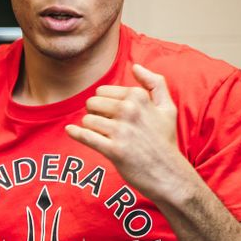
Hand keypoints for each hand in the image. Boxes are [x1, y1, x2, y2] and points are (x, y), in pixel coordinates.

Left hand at [65, 64, 192, 201]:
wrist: (169, 174)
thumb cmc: (165, 140)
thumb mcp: (168, 107)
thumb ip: (155, 83)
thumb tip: (135, 66)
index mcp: (139, 97)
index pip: (102, 91)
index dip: (105, 103)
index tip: (114, 115)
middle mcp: (129, 110)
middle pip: (92, 103)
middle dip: (95, 114)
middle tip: (106, 126)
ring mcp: (121, 130)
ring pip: (87, 119)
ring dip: (90, 127)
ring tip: (103, 136)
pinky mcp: (114, 150)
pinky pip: (85, 136)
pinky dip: (75, 133)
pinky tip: (71, 131)